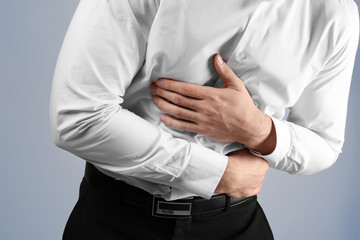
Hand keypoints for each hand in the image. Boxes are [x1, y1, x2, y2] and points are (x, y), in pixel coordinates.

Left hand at [150, 54, 275, 154]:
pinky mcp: (202, 130)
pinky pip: (183, 126)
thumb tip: (217, 57)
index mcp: (211, 95)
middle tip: (152, 88)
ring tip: (154, 99)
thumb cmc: (243, 106)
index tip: (160, 81)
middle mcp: (204, 108)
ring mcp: (202, 120)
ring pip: (178, 112)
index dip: (170, 85)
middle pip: (178, 99)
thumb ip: (225, 71)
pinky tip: (163, 117)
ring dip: (164, 105)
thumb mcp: (236, 86)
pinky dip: (172, 122)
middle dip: (163, 93)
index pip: (186, 89)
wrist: (249, 127)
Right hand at [215, 148, 268, 197]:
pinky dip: (244, 187)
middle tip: (241, 166)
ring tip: (238, 175)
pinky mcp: (247, 194)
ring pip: (253, 182)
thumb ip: (249, 151)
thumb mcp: (243, 149)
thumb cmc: (232, 162)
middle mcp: (261, 177)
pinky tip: (237, 182)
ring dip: (248, 179)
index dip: (253, 160)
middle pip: (258, 172)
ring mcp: (255, 186)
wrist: (224, 174)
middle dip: (251, 170)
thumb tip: (248, 151)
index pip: (261, 161)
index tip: (247, 160)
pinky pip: (248, 190)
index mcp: (263, 165)